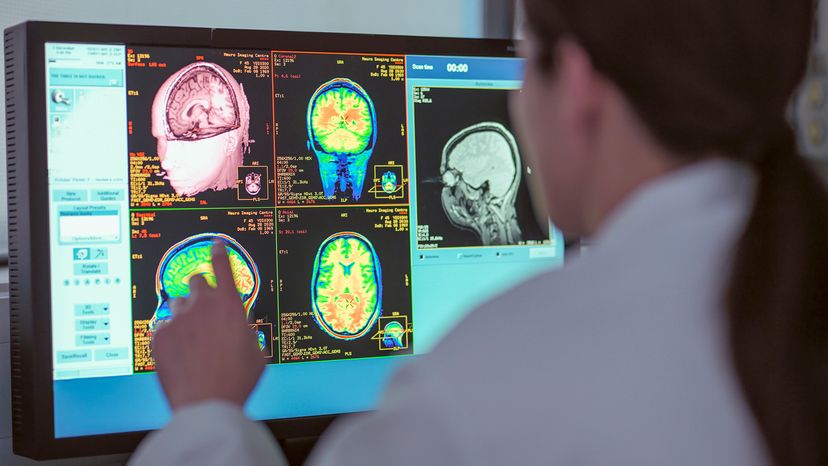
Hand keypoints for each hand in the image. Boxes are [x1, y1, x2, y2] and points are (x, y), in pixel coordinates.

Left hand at [151, 239, 264, 410]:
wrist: (206, 404)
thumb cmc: (237, 380)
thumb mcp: (256, 354)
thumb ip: (246, 333)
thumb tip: (240, 331)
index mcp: (231, 306)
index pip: (223, 267)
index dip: (219, 253)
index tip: (215, 244)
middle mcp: (203, 305)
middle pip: (197, 280)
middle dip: (201, 290)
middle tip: (203, 309)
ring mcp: (179, 319)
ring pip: (178, 304)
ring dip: (185, 314)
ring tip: (192, 340)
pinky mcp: (160, 336)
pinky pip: (164, 328)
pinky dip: (171, 337)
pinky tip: (180, 356)